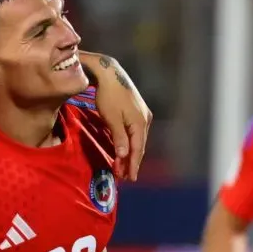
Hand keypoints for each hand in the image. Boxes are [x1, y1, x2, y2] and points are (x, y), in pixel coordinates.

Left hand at [86, 52, 152, 181]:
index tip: (130, 178)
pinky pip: (135, 132)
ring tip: (123, 167)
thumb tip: (124, 155)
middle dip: (131, 162)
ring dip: (130, 153)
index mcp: (139, 123)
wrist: (109, 73)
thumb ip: (119, 137)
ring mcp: (142, 115)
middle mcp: (145, 119)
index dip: (133, 164)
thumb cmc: (107, 95)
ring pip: (137, 139)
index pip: (137, 149)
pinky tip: (124, 149)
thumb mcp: (111, 118)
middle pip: (139, 145)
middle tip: (125, 177)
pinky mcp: (137, 111)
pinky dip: (129, 142)